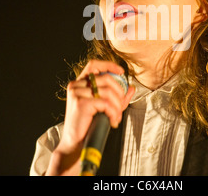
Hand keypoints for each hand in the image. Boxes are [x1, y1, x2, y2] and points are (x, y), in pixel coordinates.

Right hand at [45, 60, 134, 175]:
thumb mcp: (105, 107)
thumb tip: (131, 87)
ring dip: (117, 106)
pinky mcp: (81, 103)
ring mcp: (77, 93)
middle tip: (121, 106)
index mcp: (79, 83)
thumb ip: (118, 97)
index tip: (121, 72)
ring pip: (108, 91)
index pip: (94, 64)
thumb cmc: (88, 125)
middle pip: (106, 78)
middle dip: (119, 92)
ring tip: (116, 117)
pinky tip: (112, 121)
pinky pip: (106, 103)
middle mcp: (76, 85)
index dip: (109, 65)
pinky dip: (113, 112)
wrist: (75, 143)